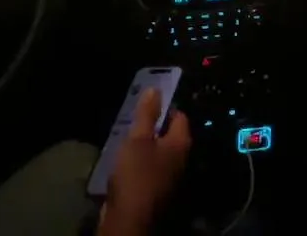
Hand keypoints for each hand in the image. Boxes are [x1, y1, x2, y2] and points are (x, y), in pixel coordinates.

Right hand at [98, 87, 191, 235]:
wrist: (130, 216)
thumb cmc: (136, 173)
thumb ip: (147, 114)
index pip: (180, 116)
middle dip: (153, 125)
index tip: (147, 102)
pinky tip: (125, 158)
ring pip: (158, 151)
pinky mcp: (156, 188)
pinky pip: (149, 167)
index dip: (165, 106)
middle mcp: (180, 159)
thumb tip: (156, 89)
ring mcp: (169, 175)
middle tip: (133, 117)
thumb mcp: (138, 139)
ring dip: (145, 143)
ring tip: (126, 135)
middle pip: (170, 134)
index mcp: (181, 144)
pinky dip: (140, 160)